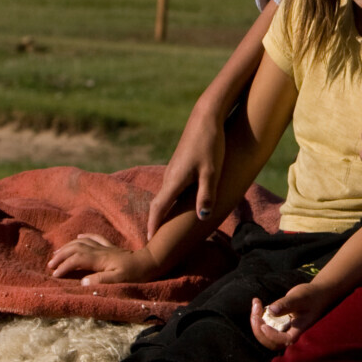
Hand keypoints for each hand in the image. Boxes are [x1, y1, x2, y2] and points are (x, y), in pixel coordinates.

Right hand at [47, 234, 158, 284]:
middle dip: (61, 255)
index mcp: (101, 259)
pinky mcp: (110, 247)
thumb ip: (101, 280)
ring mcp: (105, 247)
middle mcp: (100, 250)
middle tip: (50, 265)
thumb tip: (83, 282)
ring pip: (82, 242)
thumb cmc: (135, 274)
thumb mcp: (119, 280)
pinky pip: (94, 238)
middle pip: (76, 248)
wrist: (149, 263)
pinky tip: (77, 237)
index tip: (55, 275)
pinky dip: (84, 237)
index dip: (64, 266)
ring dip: (68, 246)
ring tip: (57, 254)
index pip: (77, 259)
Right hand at [147, 113, 225, 239]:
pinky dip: (171, 202)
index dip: (153, 226)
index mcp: (174, 181)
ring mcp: (173, 171)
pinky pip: (171, 190)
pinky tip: (178, 207)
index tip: (148, 242)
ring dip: (163, 213)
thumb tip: (202, 217)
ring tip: (166, 230)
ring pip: (165, 197)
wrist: (206, 118)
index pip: (158, 209)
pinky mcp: (179, 166)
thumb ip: (206, 195)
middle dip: (156, 223)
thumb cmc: (210, 144)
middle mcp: (169, 178)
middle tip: (155, 242)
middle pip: (158, 206)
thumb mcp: (212, 172)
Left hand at [249, 282, 342, 348]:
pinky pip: (264, 325)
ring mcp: (283, 329)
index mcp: (297, 330)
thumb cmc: (312, 296)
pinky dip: (258, 316)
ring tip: (256, 304)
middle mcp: (289, 332)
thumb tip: (271, 311)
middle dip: (258, 329)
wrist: (318, 294)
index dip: (271, 336)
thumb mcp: (299, 298)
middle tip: (255, 310)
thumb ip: (286, 304)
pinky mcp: (278, 323)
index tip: (264, 325)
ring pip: (265, 335)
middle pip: (270, 342)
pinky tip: (257, 302)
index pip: (282, 340)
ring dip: (256, 322)